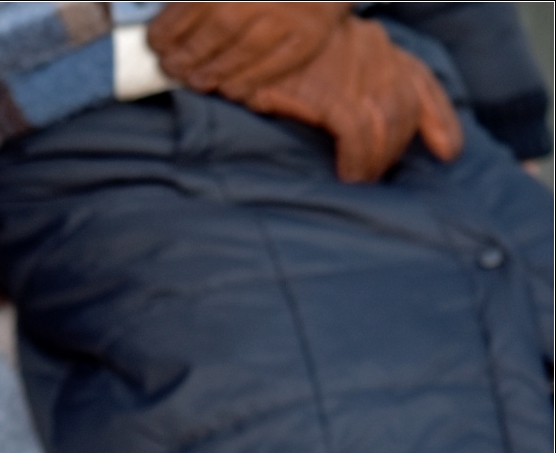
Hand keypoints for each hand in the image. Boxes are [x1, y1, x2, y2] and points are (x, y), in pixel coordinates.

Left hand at [150, 3, 347, 99]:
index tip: (157, 42)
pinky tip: (227, 87)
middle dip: (188, 52)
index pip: (200, 0)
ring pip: (244, 48)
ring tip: (195, 79)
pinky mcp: (309, 36)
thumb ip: (196, 0)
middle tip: (172, 66)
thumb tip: (165, 26)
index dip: (171, 25)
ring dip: (212, 70)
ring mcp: (292, 12)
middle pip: (221, 24)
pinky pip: (273, 66)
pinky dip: (245, 81)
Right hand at [155, 5, 460, 182]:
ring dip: (377, 161)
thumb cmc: (273, 52)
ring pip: (386, 125)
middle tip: (376, 176)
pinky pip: (357, 136)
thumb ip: (347, 73)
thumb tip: (357, 114)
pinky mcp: (329, 92)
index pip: (421, 80)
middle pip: (405, 111)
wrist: (242, 32)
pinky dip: (358, 161)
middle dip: (396, 150)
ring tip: (361, 181)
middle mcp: (375, 52)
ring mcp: (354, 71)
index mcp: (375, 43)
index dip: (440, 120)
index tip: (449, 151)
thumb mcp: (320, 54)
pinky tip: (348, 176)